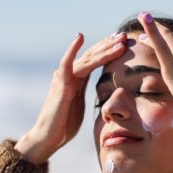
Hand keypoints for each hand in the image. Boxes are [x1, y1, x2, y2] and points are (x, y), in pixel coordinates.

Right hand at [14, 32, 126, 164]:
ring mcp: (64, 78)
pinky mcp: (60, 86)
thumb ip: (85, 94)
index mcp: (76, 80)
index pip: (94, 61)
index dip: (108, 51)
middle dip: (108, 45)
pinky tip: (80, 37)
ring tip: (118, 39)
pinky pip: (66, 65)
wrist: (48, 137)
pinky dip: (72, 50)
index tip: (123, 43)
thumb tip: (98, 92)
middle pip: (92, 55)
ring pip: (86, 59)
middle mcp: (69, 75)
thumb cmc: (64, 124)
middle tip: (124, 35)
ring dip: (103, 49)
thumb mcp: (80, 105)